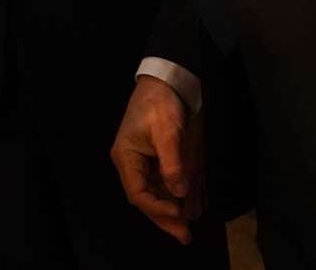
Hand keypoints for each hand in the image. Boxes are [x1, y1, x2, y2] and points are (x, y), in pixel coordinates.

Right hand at [110, 75, 201, 244]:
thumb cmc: (161, 103)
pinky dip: (174, 197)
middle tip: (185, 236)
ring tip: (186, 229)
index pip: (138, 193)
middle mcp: (131, 163)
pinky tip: (189, 207)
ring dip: (170, 211)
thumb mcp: (168, 131)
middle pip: (146, 198)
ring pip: (155, 194)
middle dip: (164, 218)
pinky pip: (163, 184)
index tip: (179, 212)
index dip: (157, 207)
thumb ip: (172, 163)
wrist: (166, 79)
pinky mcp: (155, 158)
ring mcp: (143, 161)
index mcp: (126, 157)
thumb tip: (179, 192)